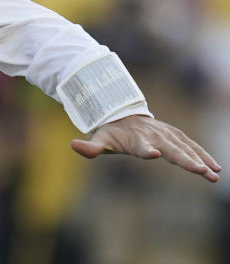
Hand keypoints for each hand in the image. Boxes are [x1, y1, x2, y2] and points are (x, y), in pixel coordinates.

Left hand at [71, 114, 221, 181]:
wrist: (123, 113)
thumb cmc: (112, 132)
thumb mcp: (100, 139)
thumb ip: (89, 146)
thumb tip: (73, 145)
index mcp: (135, 140)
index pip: (142, 147)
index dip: (147, 150)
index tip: (155, 154)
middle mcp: (154, 136)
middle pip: (172, 149)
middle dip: (186, 160)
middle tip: (202, 172)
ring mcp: (166, 134)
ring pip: (185, 147)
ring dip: (200, 160)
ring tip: (214, 174)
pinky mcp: (174, 135)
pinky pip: (191, 146)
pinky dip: (203, 155)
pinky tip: (216, 168)